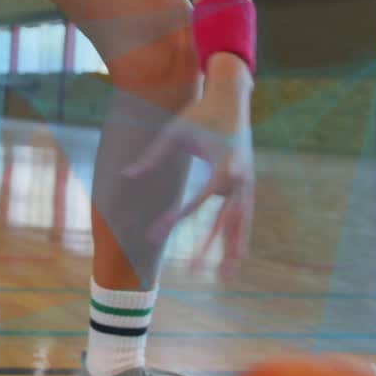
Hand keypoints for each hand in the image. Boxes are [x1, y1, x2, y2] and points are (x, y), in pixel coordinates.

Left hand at [126, 54, 255, 278]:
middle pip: (224, 222)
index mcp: (222, 165)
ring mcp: (247, 183)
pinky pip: (243, 215)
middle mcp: (239, 178)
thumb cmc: (200, 113)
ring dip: (232, 250)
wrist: (232, 97)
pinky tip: (236, 256)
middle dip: (207, 249)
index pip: (198, 200)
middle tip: (191, 273)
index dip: (175, 219)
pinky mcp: (248, 184)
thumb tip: (127, 175)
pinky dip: (239, 235)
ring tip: (225, 278)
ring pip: (240, 224)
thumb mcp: (174, 131)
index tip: (156, 235)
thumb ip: (152, 155)